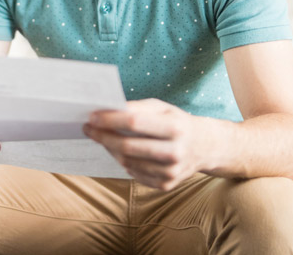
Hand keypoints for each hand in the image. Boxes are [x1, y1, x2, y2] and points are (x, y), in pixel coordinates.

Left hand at [83, 98, 208, 190]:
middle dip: (103, 136)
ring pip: (127, 161)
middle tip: (88, 129)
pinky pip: (134, 173)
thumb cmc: (176, 122)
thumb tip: (106, 110)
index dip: (109, 119)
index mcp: (174, 127)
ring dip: (111, 149)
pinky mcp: (166, 185)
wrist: (204, 147)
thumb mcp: (162, 108)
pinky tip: (124, 152)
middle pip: (127, 146)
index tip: (91, 117)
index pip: (134, 122)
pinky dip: (124, 161)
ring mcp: (171, 171)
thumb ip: (136, 108)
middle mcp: (175, 151)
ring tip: (104, 138)